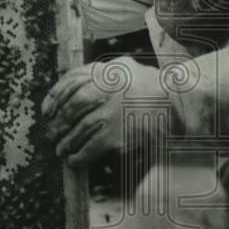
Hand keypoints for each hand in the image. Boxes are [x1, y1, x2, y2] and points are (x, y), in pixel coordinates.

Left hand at [41, 57, 162, 167]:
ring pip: (79, 129)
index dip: (55, 97)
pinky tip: (74, 160)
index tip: (47, 110)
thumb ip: (101, 74)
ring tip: (61, 149)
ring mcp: (113, 112)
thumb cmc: (152, 87)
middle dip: (59, 122)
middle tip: (52, 133)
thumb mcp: (126, 68)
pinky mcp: (118, 135)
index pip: (71, 81)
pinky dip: (79, 155)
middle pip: (72, 106)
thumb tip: (72, 89)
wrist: (181, 104)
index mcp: (108, 71)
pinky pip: (90, 147)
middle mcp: (108, 89)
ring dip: (66, 142)